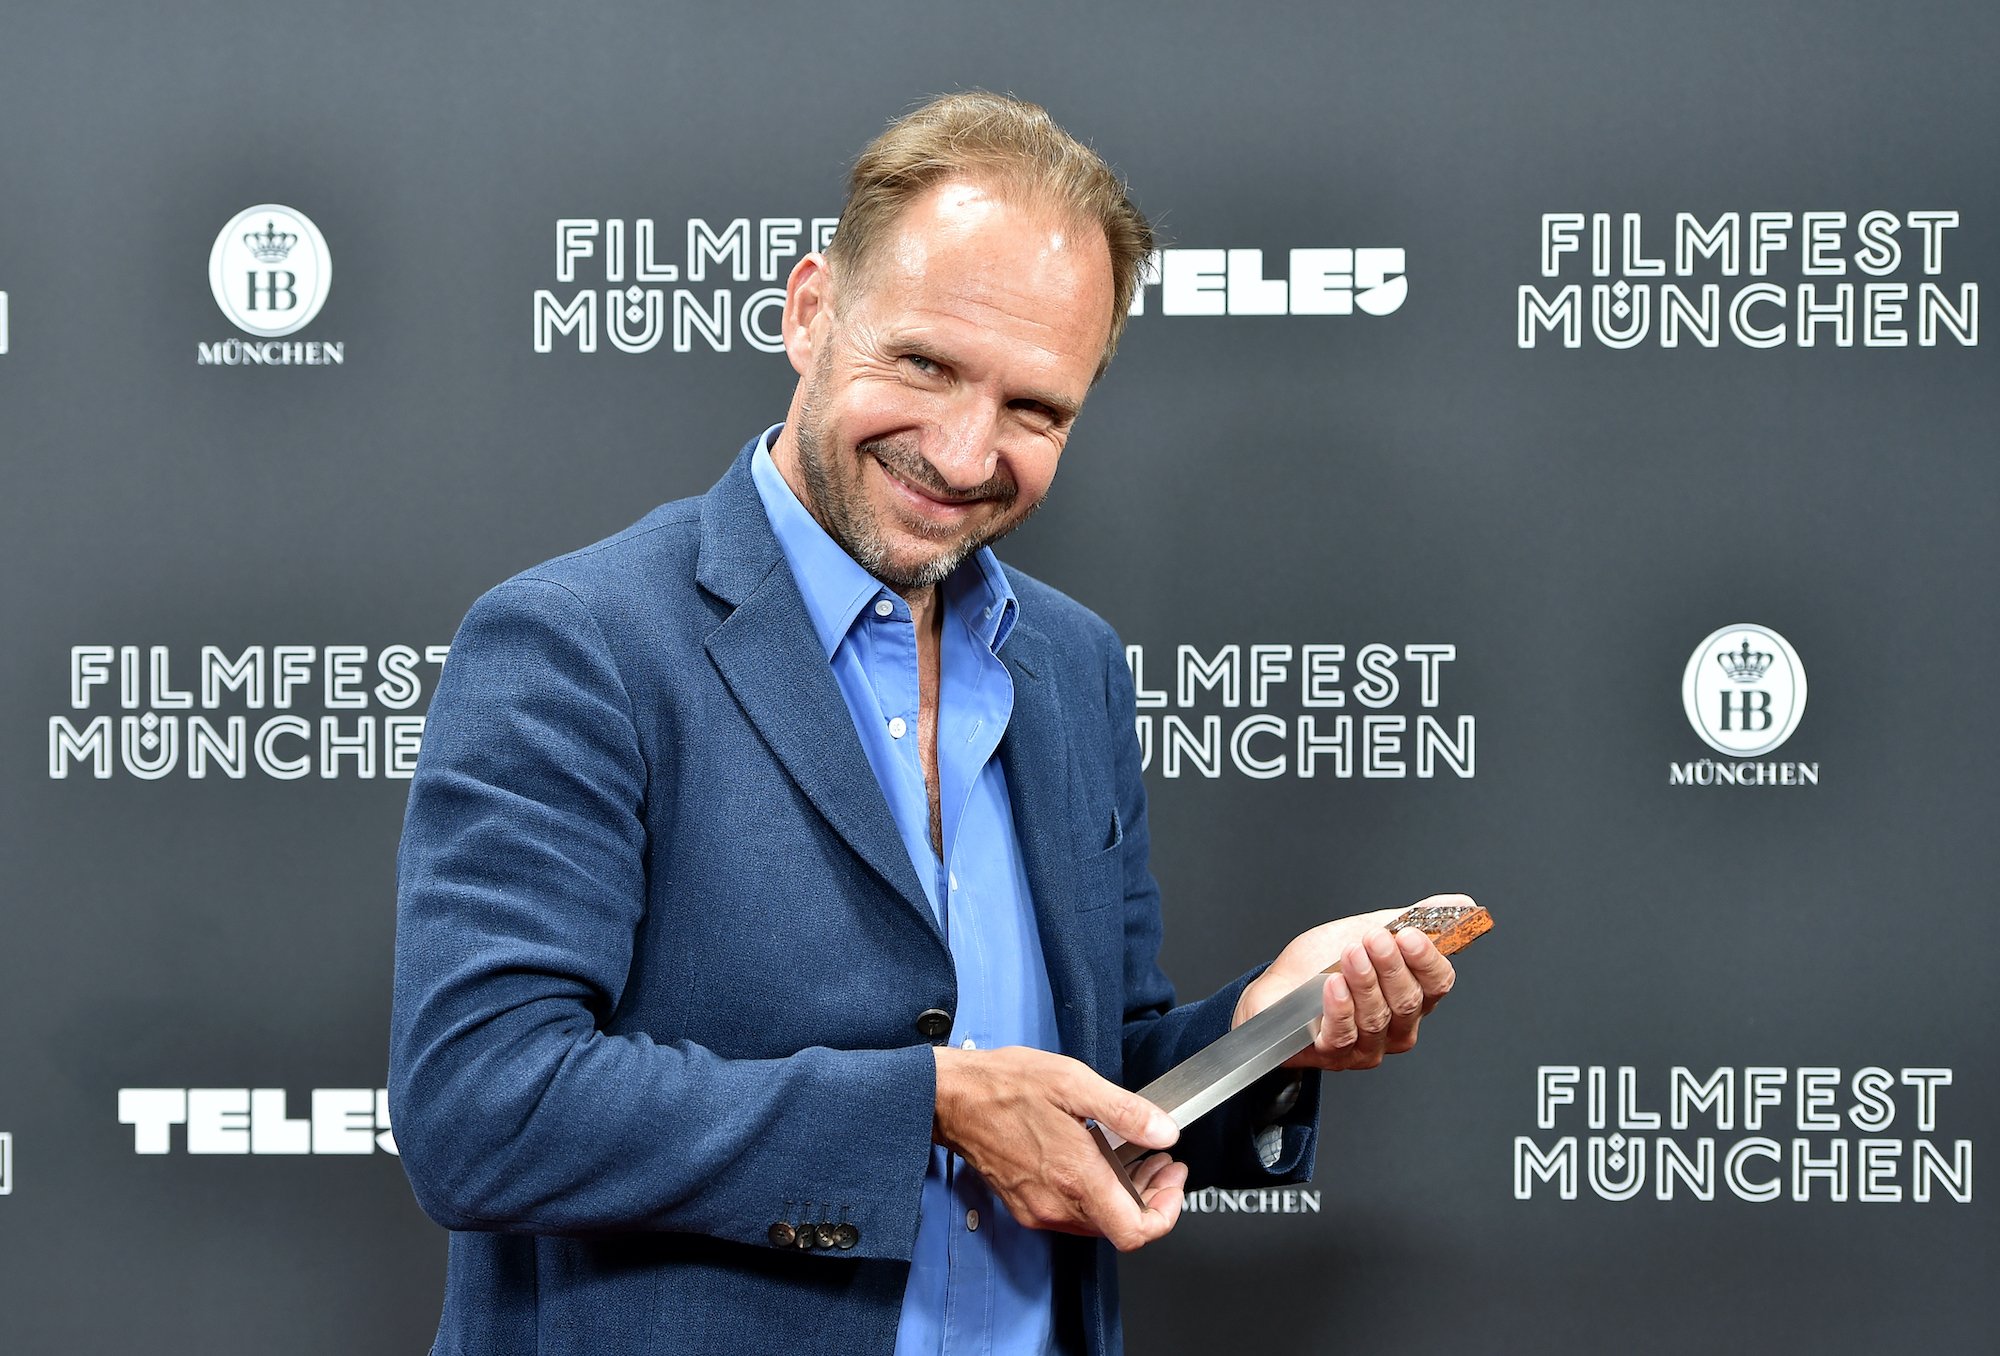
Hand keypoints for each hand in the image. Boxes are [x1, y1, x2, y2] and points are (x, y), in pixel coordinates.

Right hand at [932, 1045, 1187, 1251]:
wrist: (951, 1098)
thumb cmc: (1004, 1086)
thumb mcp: (1073, 1082)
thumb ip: (1125, 1111)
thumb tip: (1164, 1131)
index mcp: (1075, 1176)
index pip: (1135, 1232)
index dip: (1166, 1213)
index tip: (1173, 1180)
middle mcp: (1056, 1203)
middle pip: (1122, 1227)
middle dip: (1152, 1195)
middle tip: (1162, 1160)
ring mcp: (1039, 1208)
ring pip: (1099, 1222)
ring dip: (1126, 1195)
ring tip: (1137, 1156)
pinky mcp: (1026, 1205)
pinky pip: (1073, 1213)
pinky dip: (1097, 1193)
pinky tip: (1100, 1160)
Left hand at [1231, 894, 1464, 1071]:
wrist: (1276, 990)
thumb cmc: (1321, 965)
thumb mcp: (1367, 931)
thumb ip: (1412, 920)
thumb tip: (1460, 903)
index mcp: (1413, 995)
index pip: (1437, 983)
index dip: (1427, 959)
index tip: (1410, 934)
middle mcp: (1397, 1026)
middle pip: (1409, 1001)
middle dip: (1391, 967)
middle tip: (1374, 940)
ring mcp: (1367, 1045)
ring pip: (1378, 1018)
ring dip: (1364, 982)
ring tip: (1349, 954)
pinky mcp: (1335, 1055)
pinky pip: (1344, 1036)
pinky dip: (1340, 1008)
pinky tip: (1333, 986)